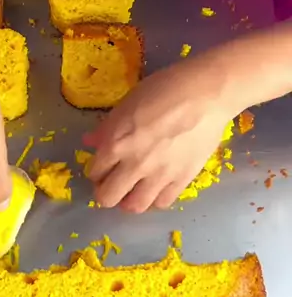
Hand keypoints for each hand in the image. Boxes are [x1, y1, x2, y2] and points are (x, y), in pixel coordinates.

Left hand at [84, 54, 231, 212]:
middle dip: (105, 193)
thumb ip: (107, 127)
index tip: (102, 168)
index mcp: (116, 144)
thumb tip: (90, 142)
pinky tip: (156, 189)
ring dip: (129, 201)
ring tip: (133, 191)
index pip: (95, 172)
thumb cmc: (164, 89)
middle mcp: (134, 165)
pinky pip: (163, 202)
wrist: (206, 95)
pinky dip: (155, 199)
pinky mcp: (183, 180)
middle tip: (112, 184)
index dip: (96, 171)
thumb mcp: (128, 103)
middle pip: (109, 197)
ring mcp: (159, 175)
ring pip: (135, 206)